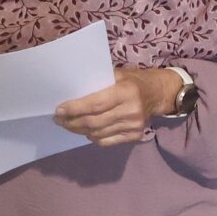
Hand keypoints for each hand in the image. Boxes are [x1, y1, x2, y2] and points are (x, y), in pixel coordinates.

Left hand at [54, 67, 183, 146]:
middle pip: (94, 122)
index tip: (59, 110)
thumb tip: (71, 93)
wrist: (158, 93)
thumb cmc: (133, 80)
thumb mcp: (117, 74)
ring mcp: (134, 126)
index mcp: (126, 91)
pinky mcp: (135, 136)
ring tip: (69, 125)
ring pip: (98, 133)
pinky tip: (87, 131)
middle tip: (59, 119)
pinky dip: (93, 137)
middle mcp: (131, 110)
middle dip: (72, 122)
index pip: (95, 104)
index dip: (75, 109)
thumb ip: (98, 82)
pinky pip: (106, 141)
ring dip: (79, 131)